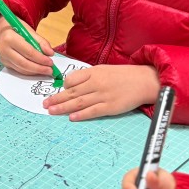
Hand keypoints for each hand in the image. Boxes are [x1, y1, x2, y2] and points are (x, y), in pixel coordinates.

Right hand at [0, 17, 54, 75]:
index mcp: (10, 38)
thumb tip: (50, 53)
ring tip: (46, 70)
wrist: (1, 30)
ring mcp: (3, 58)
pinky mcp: (4, 63)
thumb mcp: (29, 30)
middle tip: (50, 70)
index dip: (40, 58)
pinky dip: (30, 71)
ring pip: (21, 69)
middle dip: (39, 68)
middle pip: (24, 63)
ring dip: (35, 71)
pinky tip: (37, 70)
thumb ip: (41, 42)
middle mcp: (4, 49)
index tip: (51, 62)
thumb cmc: (16, 29)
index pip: (28, 52)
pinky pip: (19, 70)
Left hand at [43, 65, 159, 120]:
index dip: (63, 86)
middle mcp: (96, 83)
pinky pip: (93, 111)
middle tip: (44, 104)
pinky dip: (81, 115)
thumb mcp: (103, 70)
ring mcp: (103, 95)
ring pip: (79, 102)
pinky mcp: (111, 107)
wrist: (144, 81)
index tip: (57, 91)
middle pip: (72, 92)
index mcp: (94, 72)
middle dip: (56, 98)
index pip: (72, 79)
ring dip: (63, 107)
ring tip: (51, 111)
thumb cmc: (123, 76)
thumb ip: (88, 76)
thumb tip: (71, 84)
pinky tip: (71, 118)